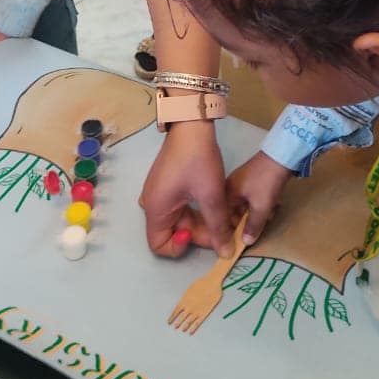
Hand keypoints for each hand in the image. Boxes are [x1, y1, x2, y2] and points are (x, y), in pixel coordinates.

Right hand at [140, 120, 232, 257]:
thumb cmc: (198, 160)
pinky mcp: (167, 184)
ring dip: (199, 222)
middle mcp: (152, 204)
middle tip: (221, 227)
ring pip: (178, 220)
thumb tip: (226, 254)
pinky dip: (195, 210)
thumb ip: (218, 227)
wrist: (192, 125)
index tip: (199, 235)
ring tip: (221, 216)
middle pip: (172, 233)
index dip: (180, 248)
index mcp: (156, 209)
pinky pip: (178, 207)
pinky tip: (213, 203)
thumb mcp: (211, 195)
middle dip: (197, 234)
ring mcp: (159, 193)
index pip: (159, 246)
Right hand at [226, 151, 292, 245]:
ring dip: (259, 213)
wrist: (282, 155)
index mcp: (227, 193)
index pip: (223, 218)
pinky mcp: (253, 181)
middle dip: (249, 221)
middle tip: (262, 224)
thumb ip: (253, 226)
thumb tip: (245, 243)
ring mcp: (242, 183)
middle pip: (235, 213)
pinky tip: (274, 204)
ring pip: (247, 207)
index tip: (243, 239)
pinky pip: (254, 199)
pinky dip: (263, 204)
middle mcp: (230, 188)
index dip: (233, 230)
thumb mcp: (260, 207)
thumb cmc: (267, 182)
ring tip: (271, 213)